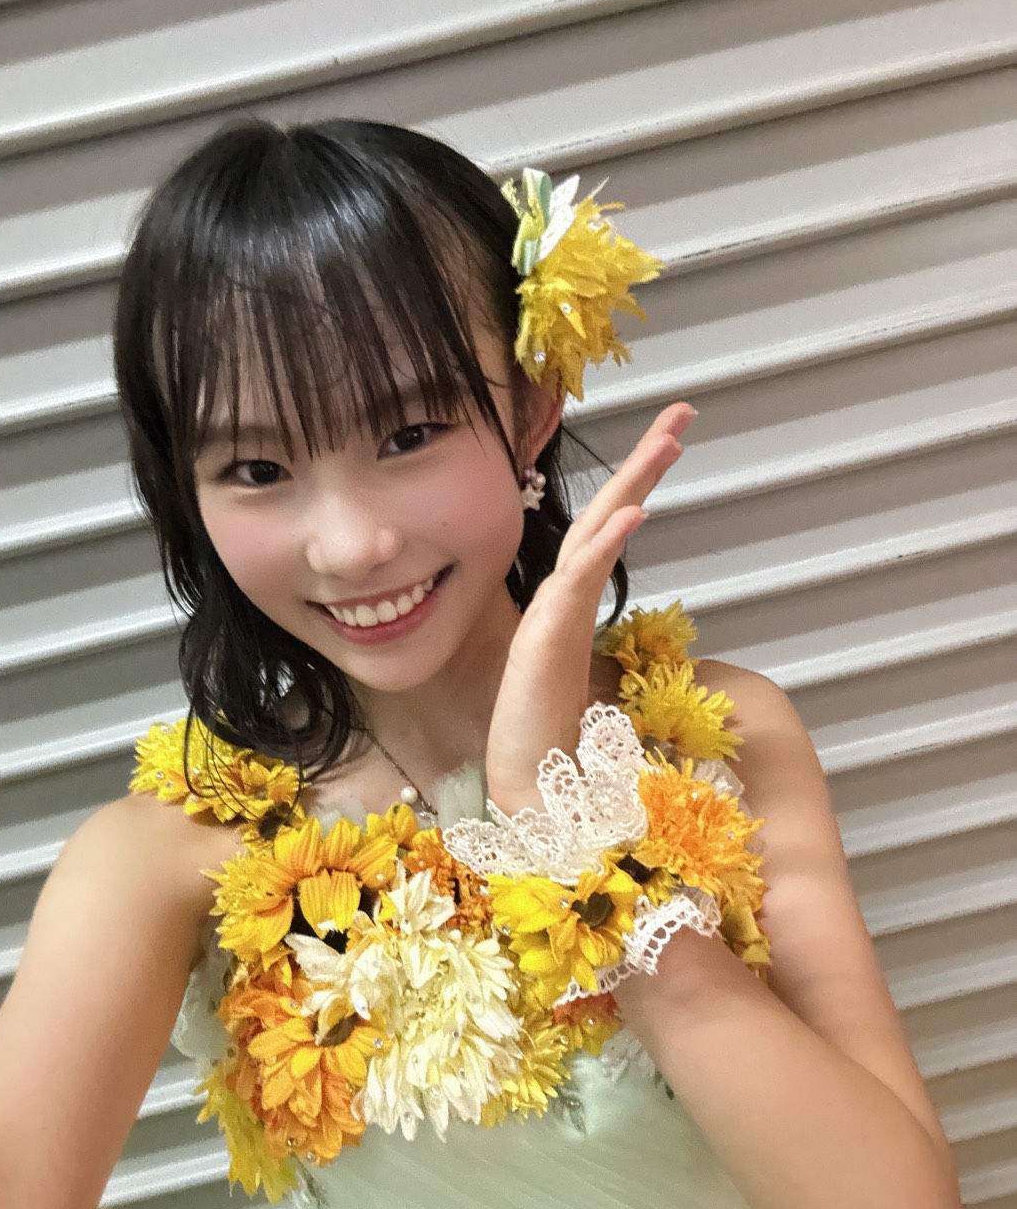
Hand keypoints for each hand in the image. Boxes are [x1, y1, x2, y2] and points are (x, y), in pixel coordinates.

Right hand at [485, 402, 694, 813]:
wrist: (526, 795)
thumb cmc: (554, 746)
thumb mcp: (593, 685)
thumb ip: (601, 651)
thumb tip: (626, 638)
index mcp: (574, 607)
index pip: (609, 530)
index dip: (637, 483)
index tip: (673, 440)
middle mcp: (561, 602)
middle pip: (603, 515)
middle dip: (642, 462)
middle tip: (682, 412)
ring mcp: (550, 619)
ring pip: (592, 535)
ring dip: (631, 485)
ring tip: (668, 442)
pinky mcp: (544, 642)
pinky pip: (578, 582)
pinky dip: (606, 543)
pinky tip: (634, 511)